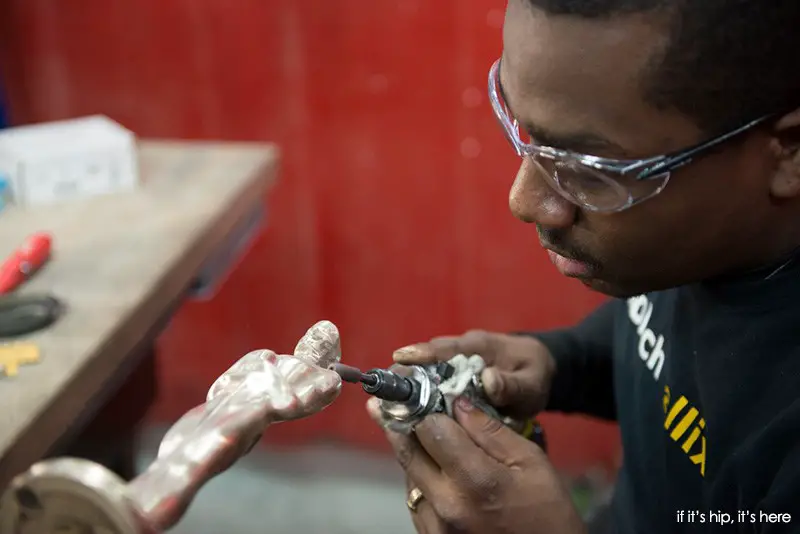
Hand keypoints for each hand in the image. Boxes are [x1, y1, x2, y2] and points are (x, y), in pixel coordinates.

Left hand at [368, 397, 585, 533]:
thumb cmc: (547, 511)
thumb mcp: (531, 462)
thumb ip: (490, 430)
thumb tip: (458, 402)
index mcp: (475, 480)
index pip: (430, 429)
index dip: (428, 407)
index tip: (427, 393)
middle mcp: (447, 504)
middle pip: (409, 450)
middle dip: (407, 423)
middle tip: (400, 402)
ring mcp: (436, 526)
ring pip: (408, 473)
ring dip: (413, 450)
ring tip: (422, 433)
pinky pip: (415, 498)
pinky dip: (420, 477)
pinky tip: (434, 467)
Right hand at [393, 330, 555, 417]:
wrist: (535, 370)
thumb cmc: (532, 375)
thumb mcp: (531, 384)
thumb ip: (513, 385)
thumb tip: (489, 380)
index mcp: (479, 346)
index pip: (448, 347)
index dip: (423, 352)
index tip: (400, 358)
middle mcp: (461, 350)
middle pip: (427, 358)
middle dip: (404, 371)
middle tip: (382, 389)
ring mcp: (454, 363)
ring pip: (425, 371)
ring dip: (407, 384)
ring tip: (384, 403)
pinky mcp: (451, 377)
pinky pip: (431, 383)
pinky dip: (418, 394)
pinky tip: (403, 411)